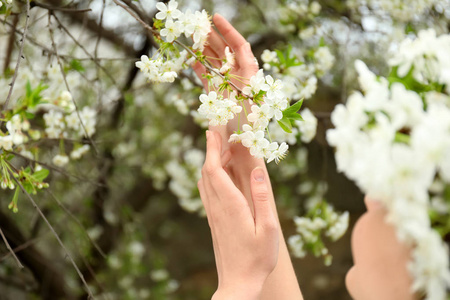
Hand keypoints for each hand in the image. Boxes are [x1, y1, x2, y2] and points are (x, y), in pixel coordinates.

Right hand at [193, 13, 258, 138]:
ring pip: (215, 62)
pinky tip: (191, 58)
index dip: (229, 31)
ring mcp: (227, 85)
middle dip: (213, 37)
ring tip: (192, 36)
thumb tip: (238, 55)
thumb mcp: (247, 103)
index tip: (216, 18)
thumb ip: (245, 81)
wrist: (241, 150)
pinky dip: (199, 66)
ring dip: (205, 49)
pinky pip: (207, 75)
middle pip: (226, 51)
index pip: (240, 47)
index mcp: (250, 75)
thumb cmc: (247, 129)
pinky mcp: (217, 95)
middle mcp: (239, 77)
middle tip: (198, 23)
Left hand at [198, 131, 278, 299]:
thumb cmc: (257, 258)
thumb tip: (258, 170)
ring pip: (205, 181)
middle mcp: (217, 206)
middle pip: (207, 171)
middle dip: (211, 149)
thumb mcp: (268, 229)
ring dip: (211, 162)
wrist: (237, 284)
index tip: (212, 130)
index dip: (212, 148)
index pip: (215, 169)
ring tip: (224, 150)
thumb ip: (262, 198)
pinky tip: (221, 175)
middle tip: (220, 132)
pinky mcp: (213, 221)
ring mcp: (213, 214)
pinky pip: (208, 192)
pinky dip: (211, 176)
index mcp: (231, 205)